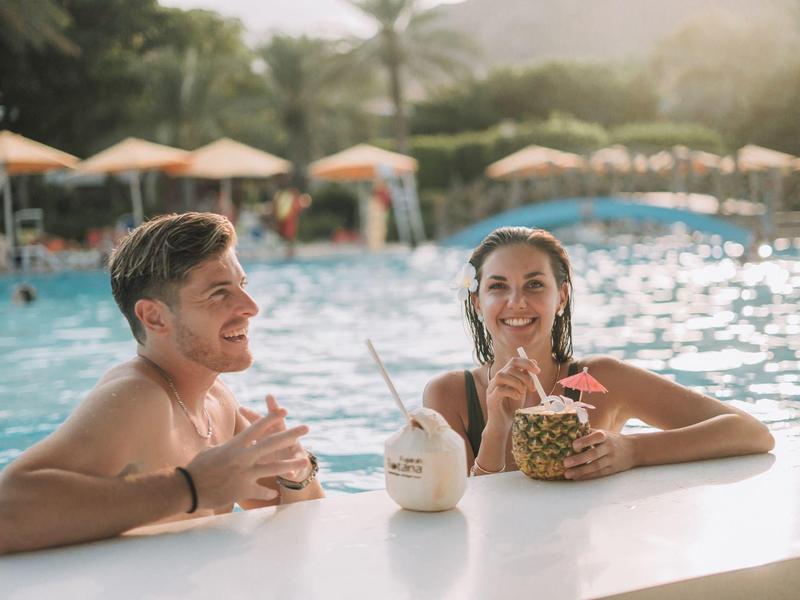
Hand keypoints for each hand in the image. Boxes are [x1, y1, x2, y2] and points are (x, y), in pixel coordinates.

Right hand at [185, 409, 308, 509]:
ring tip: (304, 461)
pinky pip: (260, 491)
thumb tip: (234, 444)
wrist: (186, 489)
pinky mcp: (242, 490)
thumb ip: (228, 447)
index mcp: (234, 446)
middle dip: (290, 435)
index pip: (256, 428)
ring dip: (290, 464)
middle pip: (271, 444)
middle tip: (306, 428)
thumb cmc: (196, 468)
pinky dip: (267, 492)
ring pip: (273, 468)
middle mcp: (242, 457)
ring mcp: (244, 474)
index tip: (284, 411)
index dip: (271, 418)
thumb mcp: (213, 451)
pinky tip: (274, 494)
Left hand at [240, 395, 309, 482]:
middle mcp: (279, 436)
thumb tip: (224, 442)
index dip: (249, 415)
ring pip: (290, 439)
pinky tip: (291, 475)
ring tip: (301, 427)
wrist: (289, 469)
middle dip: (273, 409)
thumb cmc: (268, 458)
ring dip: (292, 434)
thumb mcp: (257, 452)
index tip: (239, 408)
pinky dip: (291, 472)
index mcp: (267, 434)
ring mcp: (290, 446)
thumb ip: (246, 444)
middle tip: (269, 396)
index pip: (257, 422)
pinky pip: (293, 467)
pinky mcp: (297, 461)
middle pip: (276, 421)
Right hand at [485, 357, 539, 434]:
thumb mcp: (522, 390)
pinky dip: (511, 392)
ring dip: (517, 383)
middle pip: (509, 368)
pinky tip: (517, 397)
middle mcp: (496, 380)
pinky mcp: (491, 399)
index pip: (514, 361)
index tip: (538, 371)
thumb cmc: (512, 407)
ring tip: (523, 392)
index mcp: (505, 375)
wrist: (503, 424)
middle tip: (532, 388)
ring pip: (501, 376)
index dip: (526, 363)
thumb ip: (526, 378)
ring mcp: (491, 389)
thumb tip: (534, 364)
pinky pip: (499, 390)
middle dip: (525, 377)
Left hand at [563, 429, 634, 479]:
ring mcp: (611, 459)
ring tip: (567, 474)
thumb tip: (568, 432)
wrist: (634, 450)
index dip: (585, 440)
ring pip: (595, 466)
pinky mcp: (612, 469)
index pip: (596, 437)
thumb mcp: (603, 433)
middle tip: (565, 463)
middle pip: (594, 454)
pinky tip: (576, 477)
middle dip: (579, 459)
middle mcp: (609, 447)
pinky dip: (587, 476)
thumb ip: (588, 433)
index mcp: (605, 436)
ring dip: (580, 471)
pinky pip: (599, 473)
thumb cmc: (612, 439)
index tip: (573, 445)